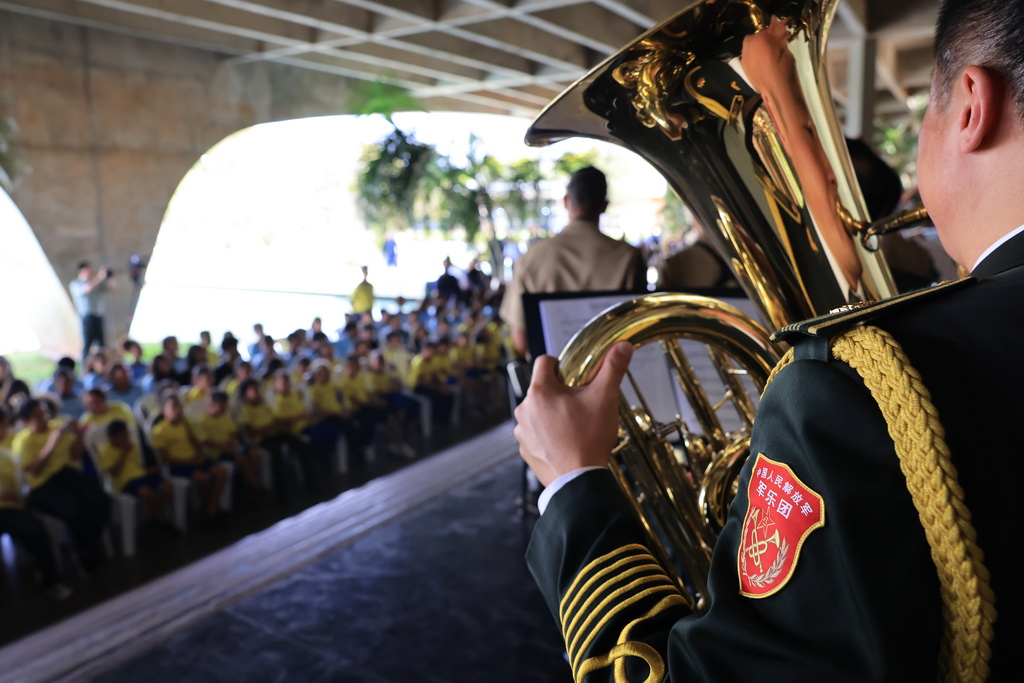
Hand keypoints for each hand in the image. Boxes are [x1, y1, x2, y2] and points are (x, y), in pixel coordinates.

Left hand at [514, 342, 632, 486]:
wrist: (579, 481)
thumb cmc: (589, 438)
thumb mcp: (605, 398)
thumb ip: (612, 368)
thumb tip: (622, 346)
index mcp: (539, 391)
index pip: (545, 361)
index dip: (562, 364)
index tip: (576, 376)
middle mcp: (524, 409)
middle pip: (542, 388)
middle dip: (561, 392)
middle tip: (582, 404)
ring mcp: (522, 432)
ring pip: (538, 411)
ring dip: (553, 414)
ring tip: (575, 426)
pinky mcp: (526, 450)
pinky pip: (536, 433)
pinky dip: (548, 434)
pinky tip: (566, 442)